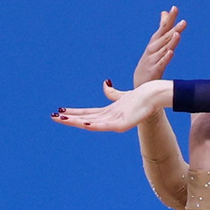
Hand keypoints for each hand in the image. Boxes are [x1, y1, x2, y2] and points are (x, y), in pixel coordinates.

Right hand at [51, 78, 171, 132]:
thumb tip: (105, 84)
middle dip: (69, 119)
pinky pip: (106, 125)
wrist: (155, 96)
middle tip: (54, 117)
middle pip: (85, 119)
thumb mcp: (123, 95)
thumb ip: (112, 93)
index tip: (60, 112)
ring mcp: (116, 122)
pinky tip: (86, 124)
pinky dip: (95, 125)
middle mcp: (110, 119)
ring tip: (63, 119)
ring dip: (77, 122)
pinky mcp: (123, 124)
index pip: (87, 113)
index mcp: (109, 113)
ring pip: (92, 123)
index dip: (73, 113)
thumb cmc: (142, 96)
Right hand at [132, 6, 185, 84]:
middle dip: (173, 29)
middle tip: (184, 22)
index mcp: (155, 43)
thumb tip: (165, 12)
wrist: (139, 84)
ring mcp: (152, 60)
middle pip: (164, 38)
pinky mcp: (153, 71)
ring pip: (163, 50)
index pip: (163, 28)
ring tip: (177, 34)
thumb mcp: (155, 43)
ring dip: (170, 42)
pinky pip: (160, 64)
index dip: (169, 19)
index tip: (174, 8)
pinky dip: (165, 58)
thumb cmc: (149, 62)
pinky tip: (170, 53)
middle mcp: (153, 49)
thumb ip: (162, 28)